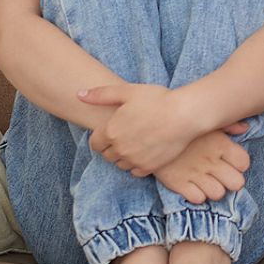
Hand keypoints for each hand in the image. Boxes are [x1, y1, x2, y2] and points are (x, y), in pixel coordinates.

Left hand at [83, 82, 198, 175]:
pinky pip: (135, 171)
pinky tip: (147, 150)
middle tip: (129, 134)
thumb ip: (101, 94)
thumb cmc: (158, 99)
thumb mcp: (128, 91)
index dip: (103, 137)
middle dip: (113, 147)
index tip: (115, 130)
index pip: (95, 144)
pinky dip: (138, 164)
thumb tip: (78, 94)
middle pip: (107, 155)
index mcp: (110, 131)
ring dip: (125, 156)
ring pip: (120, 164)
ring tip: (139, 142)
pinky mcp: (148, 167)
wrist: (185, 114)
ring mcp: (133, 160)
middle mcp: (119, 149)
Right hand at [153, 127, 251, 204]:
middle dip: (232, 181)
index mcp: (220, 144)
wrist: (150, 130)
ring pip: (218, 194)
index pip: (244, 163)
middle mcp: (211, 161)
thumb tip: (245, 127)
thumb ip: (228, 124)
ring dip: (216, 189)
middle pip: (237, 183)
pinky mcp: (178, 183)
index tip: (234, 162)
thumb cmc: (184, 125)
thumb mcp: (206, 120)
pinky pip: (197, 198)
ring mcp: (194, 174)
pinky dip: (198, 195)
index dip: (241, 164)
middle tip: (224, 176)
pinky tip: (194, 185)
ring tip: (209, 182)